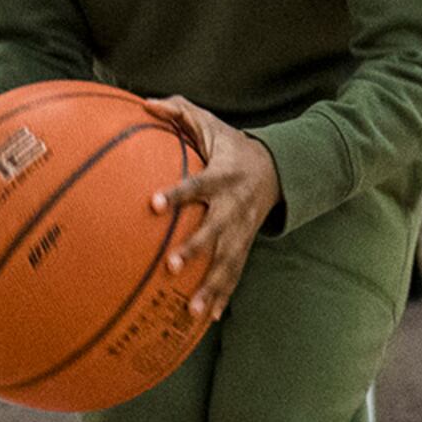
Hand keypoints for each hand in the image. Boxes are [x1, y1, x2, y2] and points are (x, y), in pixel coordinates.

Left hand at [143, 95, 280, 321]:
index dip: (177, 194)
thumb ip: (179, 112)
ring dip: (210, 286)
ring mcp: (240, 231)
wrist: (277, 170)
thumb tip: (144, 102)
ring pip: (226, 261)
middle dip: (195, 249)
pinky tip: (205, 319)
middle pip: (214, 230)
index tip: (153, 203)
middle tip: (171, 266)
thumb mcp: (211, 124)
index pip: (197, 185)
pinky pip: (233, 275)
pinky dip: (221, 297)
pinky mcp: (244, 246)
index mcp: (222, 176)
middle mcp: (232, 207)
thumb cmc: (232, 147)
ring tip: (190, 309)